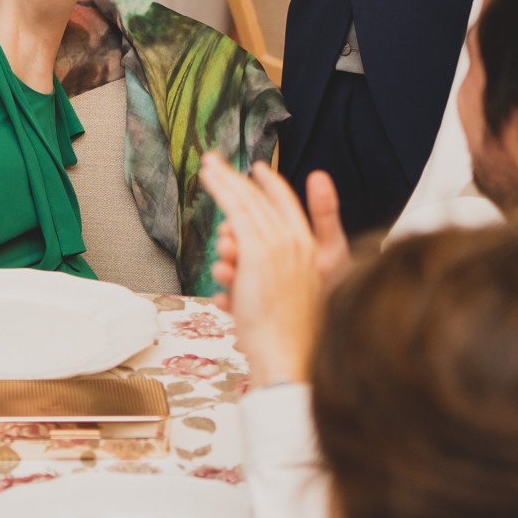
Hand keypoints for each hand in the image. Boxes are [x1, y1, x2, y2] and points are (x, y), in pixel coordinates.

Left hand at [203, 155, 350, 386]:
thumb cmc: (288, 339)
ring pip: (247, 202)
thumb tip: (250, 260)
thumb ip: (274, 273)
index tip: (259, 170)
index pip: (290, 207)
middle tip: (217, 160)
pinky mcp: (259, 250)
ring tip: (208, 166)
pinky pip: (236, 211)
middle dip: (238, 177)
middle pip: (263, 200)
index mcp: (309, 252)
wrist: (291, 357)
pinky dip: (222, 190)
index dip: (273, 186)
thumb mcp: (286, 303)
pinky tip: (208, 178)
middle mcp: (295, 243)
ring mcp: (278, 245)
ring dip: (225, 181)